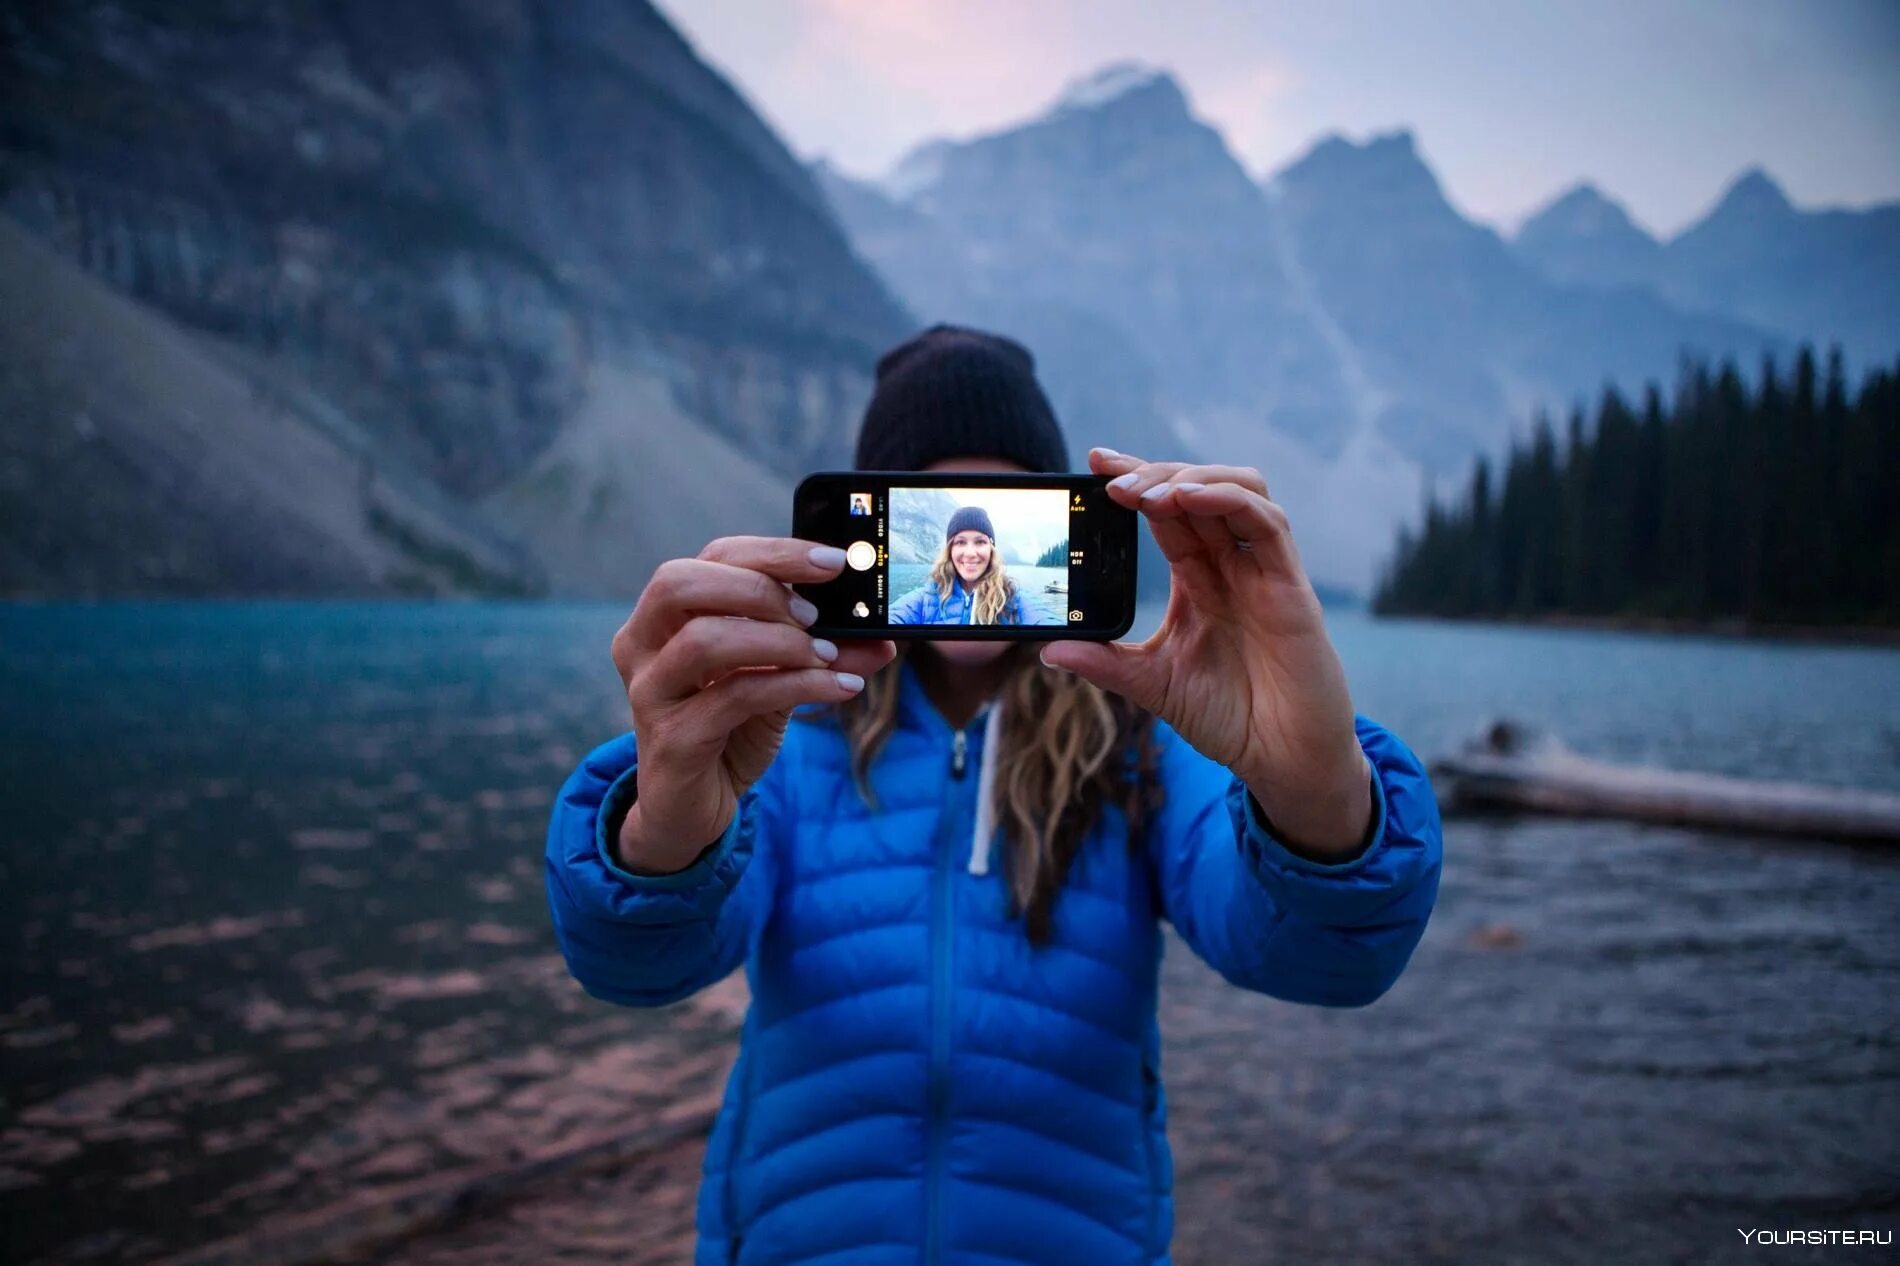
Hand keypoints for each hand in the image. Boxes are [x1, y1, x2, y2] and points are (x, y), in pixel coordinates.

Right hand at [611, 537, 896, 873]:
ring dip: (778, 640)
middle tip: (815, 613)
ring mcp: (650, 693)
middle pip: (681, 583)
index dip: (774, 553)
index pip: (713, 558)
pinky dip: (796, 685)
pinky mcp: (671, 740)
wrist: (692, 809)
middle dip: (759, 587)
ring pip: (703, 639)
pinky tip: (839, 688)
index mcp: (666, 616)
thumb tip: (882, 639)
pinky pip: (734, 697)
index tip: (834, 562)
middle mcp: (642, 646)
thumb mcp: (779, 683)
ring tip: (826, 654)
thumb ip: (821, 655)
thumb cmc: (729, 732)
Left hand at [1039, 448, 1370, 857]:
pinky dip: (1229, 500)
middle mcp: (1232, 566)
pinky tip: (1189, 499)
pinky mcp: (1291, 587)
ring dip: (1190, 478)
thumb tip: (1049, 649)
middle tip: (1109, 477)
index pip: (1167, 514)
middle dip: (1153, 473)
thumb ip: (1105, 664)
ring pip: (1238, 490)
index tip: (1094, 464)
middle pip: (1198, 489)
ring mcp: (1263, 572)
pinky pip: (1267, 524)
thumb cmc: (1231, 718)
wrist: (1282, 761)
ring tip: (1145, 492)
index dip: (1135, 481)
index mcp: (1200, 581)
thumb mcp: (1153, 686)